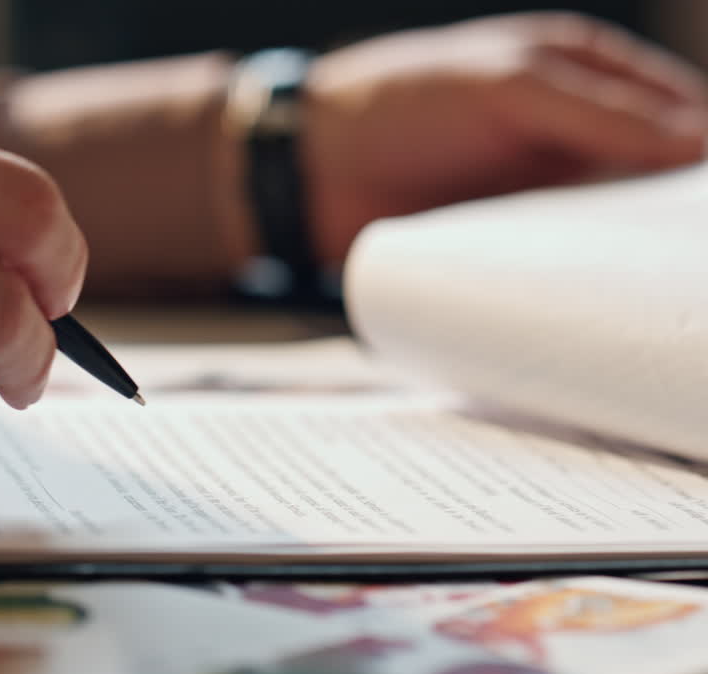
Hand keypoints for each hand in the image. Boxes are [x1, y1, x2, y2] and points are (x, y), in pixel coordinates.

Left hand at [301, 12, 707, 265]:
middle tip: (695, 255)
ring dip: (631, 248)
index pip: (672, 106)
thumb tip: (696, 139)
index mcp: (577, 68)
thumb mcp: (507, 88)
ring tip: (672, 288)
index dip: (701, 148)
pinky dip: (583, 275)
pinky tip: (607, 300)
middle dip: (675, 205)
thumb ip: (600, 113)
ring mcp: (532, 184)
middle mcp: (564, 127)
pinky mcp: (503, 235)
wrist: (310, 168)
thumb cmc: (401, 102)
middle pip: (648, 167)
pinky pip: (558, 258)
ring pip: (607, 218)